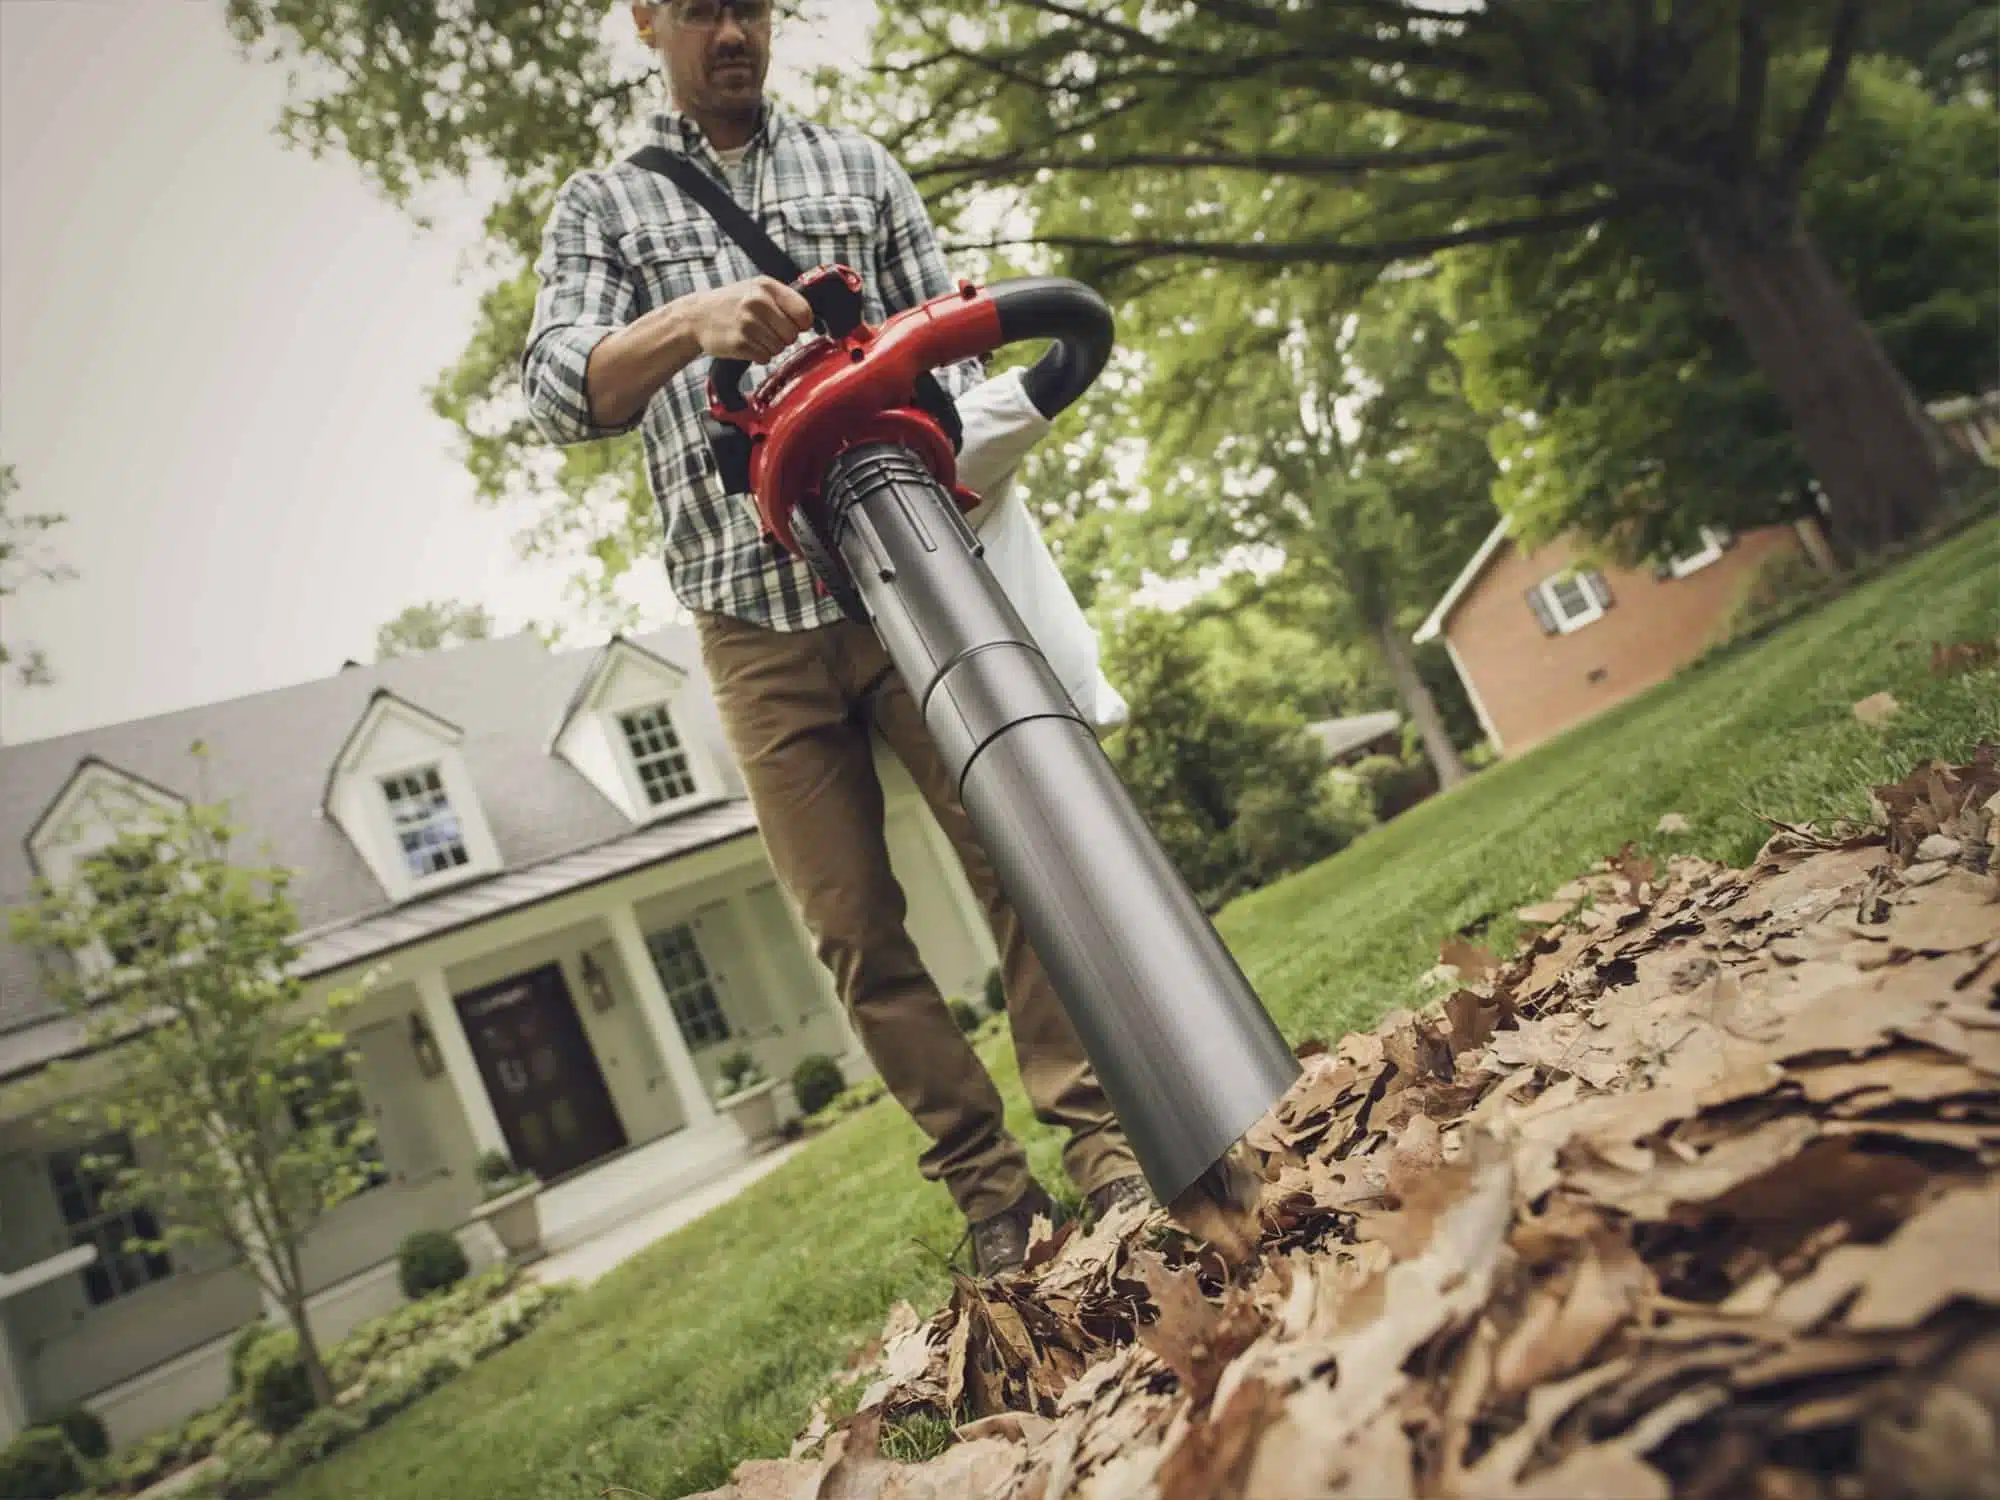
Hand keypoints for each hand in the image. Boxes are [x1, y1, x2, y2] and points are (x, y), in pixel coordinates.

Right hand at [688, 277, 814, 363]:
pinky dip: (758, 355)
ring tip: (754, 336)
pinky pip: (765, 358)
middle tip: (767, 331)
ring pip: (779, 348)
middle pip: (793, 335)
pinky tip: (746, 343)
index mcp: (766, 286)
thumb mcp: (756, 289)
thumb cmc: (733, 304)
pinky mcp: (739, 343)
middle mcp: (757, 303)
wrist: (697, 317)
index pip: (804, 312)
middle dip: (784, 337)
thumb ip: (783, 299)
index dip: (802, 323)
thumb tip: (810, 320)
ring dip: (770, 347)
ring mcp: (747, 323)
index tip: (793, 324)